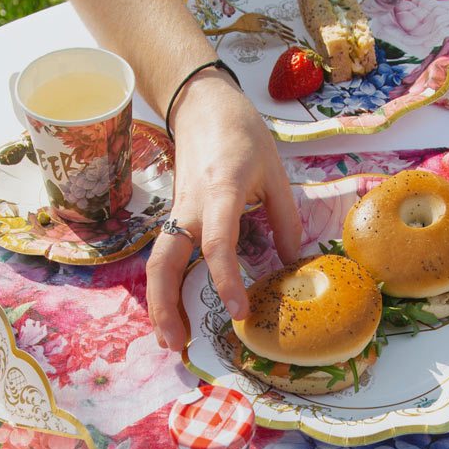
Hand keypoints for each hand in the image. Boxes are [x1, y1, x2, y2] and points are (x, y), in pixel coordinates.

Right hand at [146, 72, 300, 350]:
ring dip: (158, 304)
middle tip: (178, 344)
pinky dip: (165, 288)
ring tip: (171, 340)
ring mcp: (176, 212)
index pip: (217, 243)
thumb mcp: (276, 172)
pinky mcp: (173, 217)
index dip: (226, 280)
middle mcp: (190, 206)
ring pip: (157, 263)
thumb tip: (292, 265)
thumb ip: (286, 220)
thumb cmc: (242, 135)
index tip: (239, 313)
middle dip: (166, 305)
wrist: (202, 105)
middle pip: (165, 261)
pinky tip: (173, 314)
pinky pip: (164, 257)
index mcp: (221, 191)